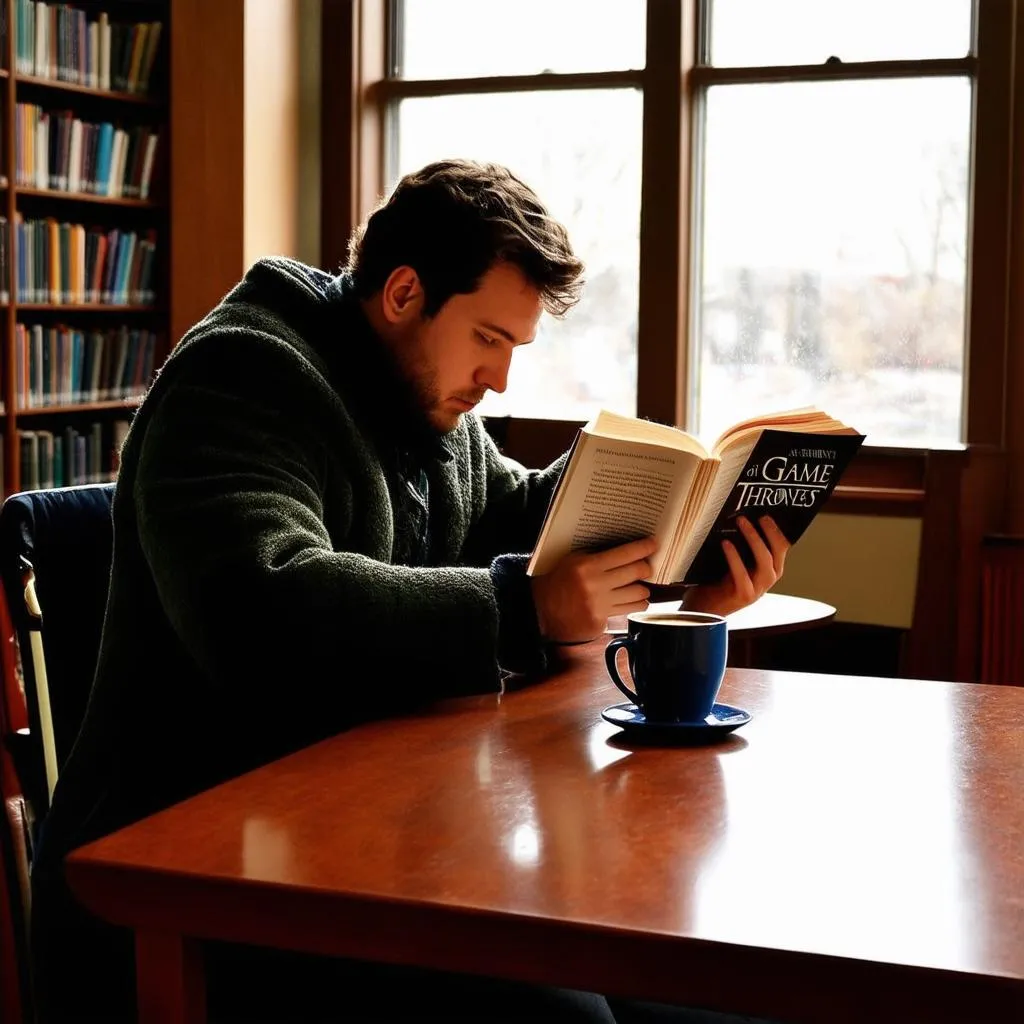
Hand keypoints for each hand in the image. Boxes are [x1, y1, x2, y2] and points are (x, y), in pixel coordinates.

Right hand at [531, 536, 656, 642]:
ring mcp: (600, 604)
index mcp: (587, 565)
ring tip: (640, 586)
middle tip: (647, 566)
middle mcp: (596, 584)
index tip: (653, 544)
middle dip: (646, 567)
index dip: (644, 548)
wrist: (539, 610)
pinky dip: (635, 604)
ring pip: (638, 593)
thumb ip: (595, 556)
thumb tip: (624, 551)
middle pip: (636, 572)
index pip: (625, 553)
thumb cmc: (555, 582)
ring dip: (643, 589)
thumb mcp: (571, 560)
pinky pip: (628, 610)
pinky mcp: (601, 619)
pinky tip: (633, 601)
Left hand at [683, 516, 788, 616]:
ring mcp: (758, 589)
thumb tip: (740, 517)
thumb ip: (741, 546)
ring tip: (742, 522)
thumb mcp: (734, 561)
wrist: (702, 608)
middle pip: (777, 552)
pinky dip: (735, 557)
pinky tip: (726, 543)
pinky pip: (742, 574)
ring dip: (754, 539)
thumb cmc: (716, 581)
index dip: (778, 529)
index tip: (769, 512)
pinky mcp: (744, 595)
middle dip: (770, 531)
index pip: (782, 547)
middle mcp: (767, 579)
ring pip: (764, 561)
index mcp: (768, 569)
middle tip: (759, 516)